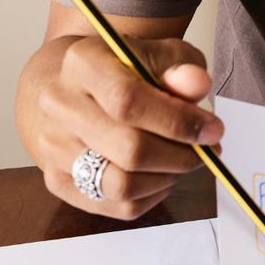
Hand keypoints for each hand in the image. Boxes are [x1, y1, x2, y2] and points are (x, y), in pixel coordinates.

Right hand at [18, 30, 220, 220]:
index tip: (213, 130)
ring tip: (182, 161)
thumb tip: (197, 84)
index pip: (127, 101)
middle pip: (129, 150)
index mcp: (82, 63)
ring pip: (122, 185)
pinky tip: (161, 175)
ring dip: (167, 178)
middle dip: (181, 156)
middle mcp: (58, 104)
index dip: (178, 122)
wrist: (83, 90)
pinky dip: (152, 195)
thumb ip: (182, 69)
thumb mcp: (163, 57)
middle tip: (205, 150)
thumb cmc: (130, 73)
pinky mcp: (58, 180)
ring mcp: (52, 146)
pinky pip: (118, 206)